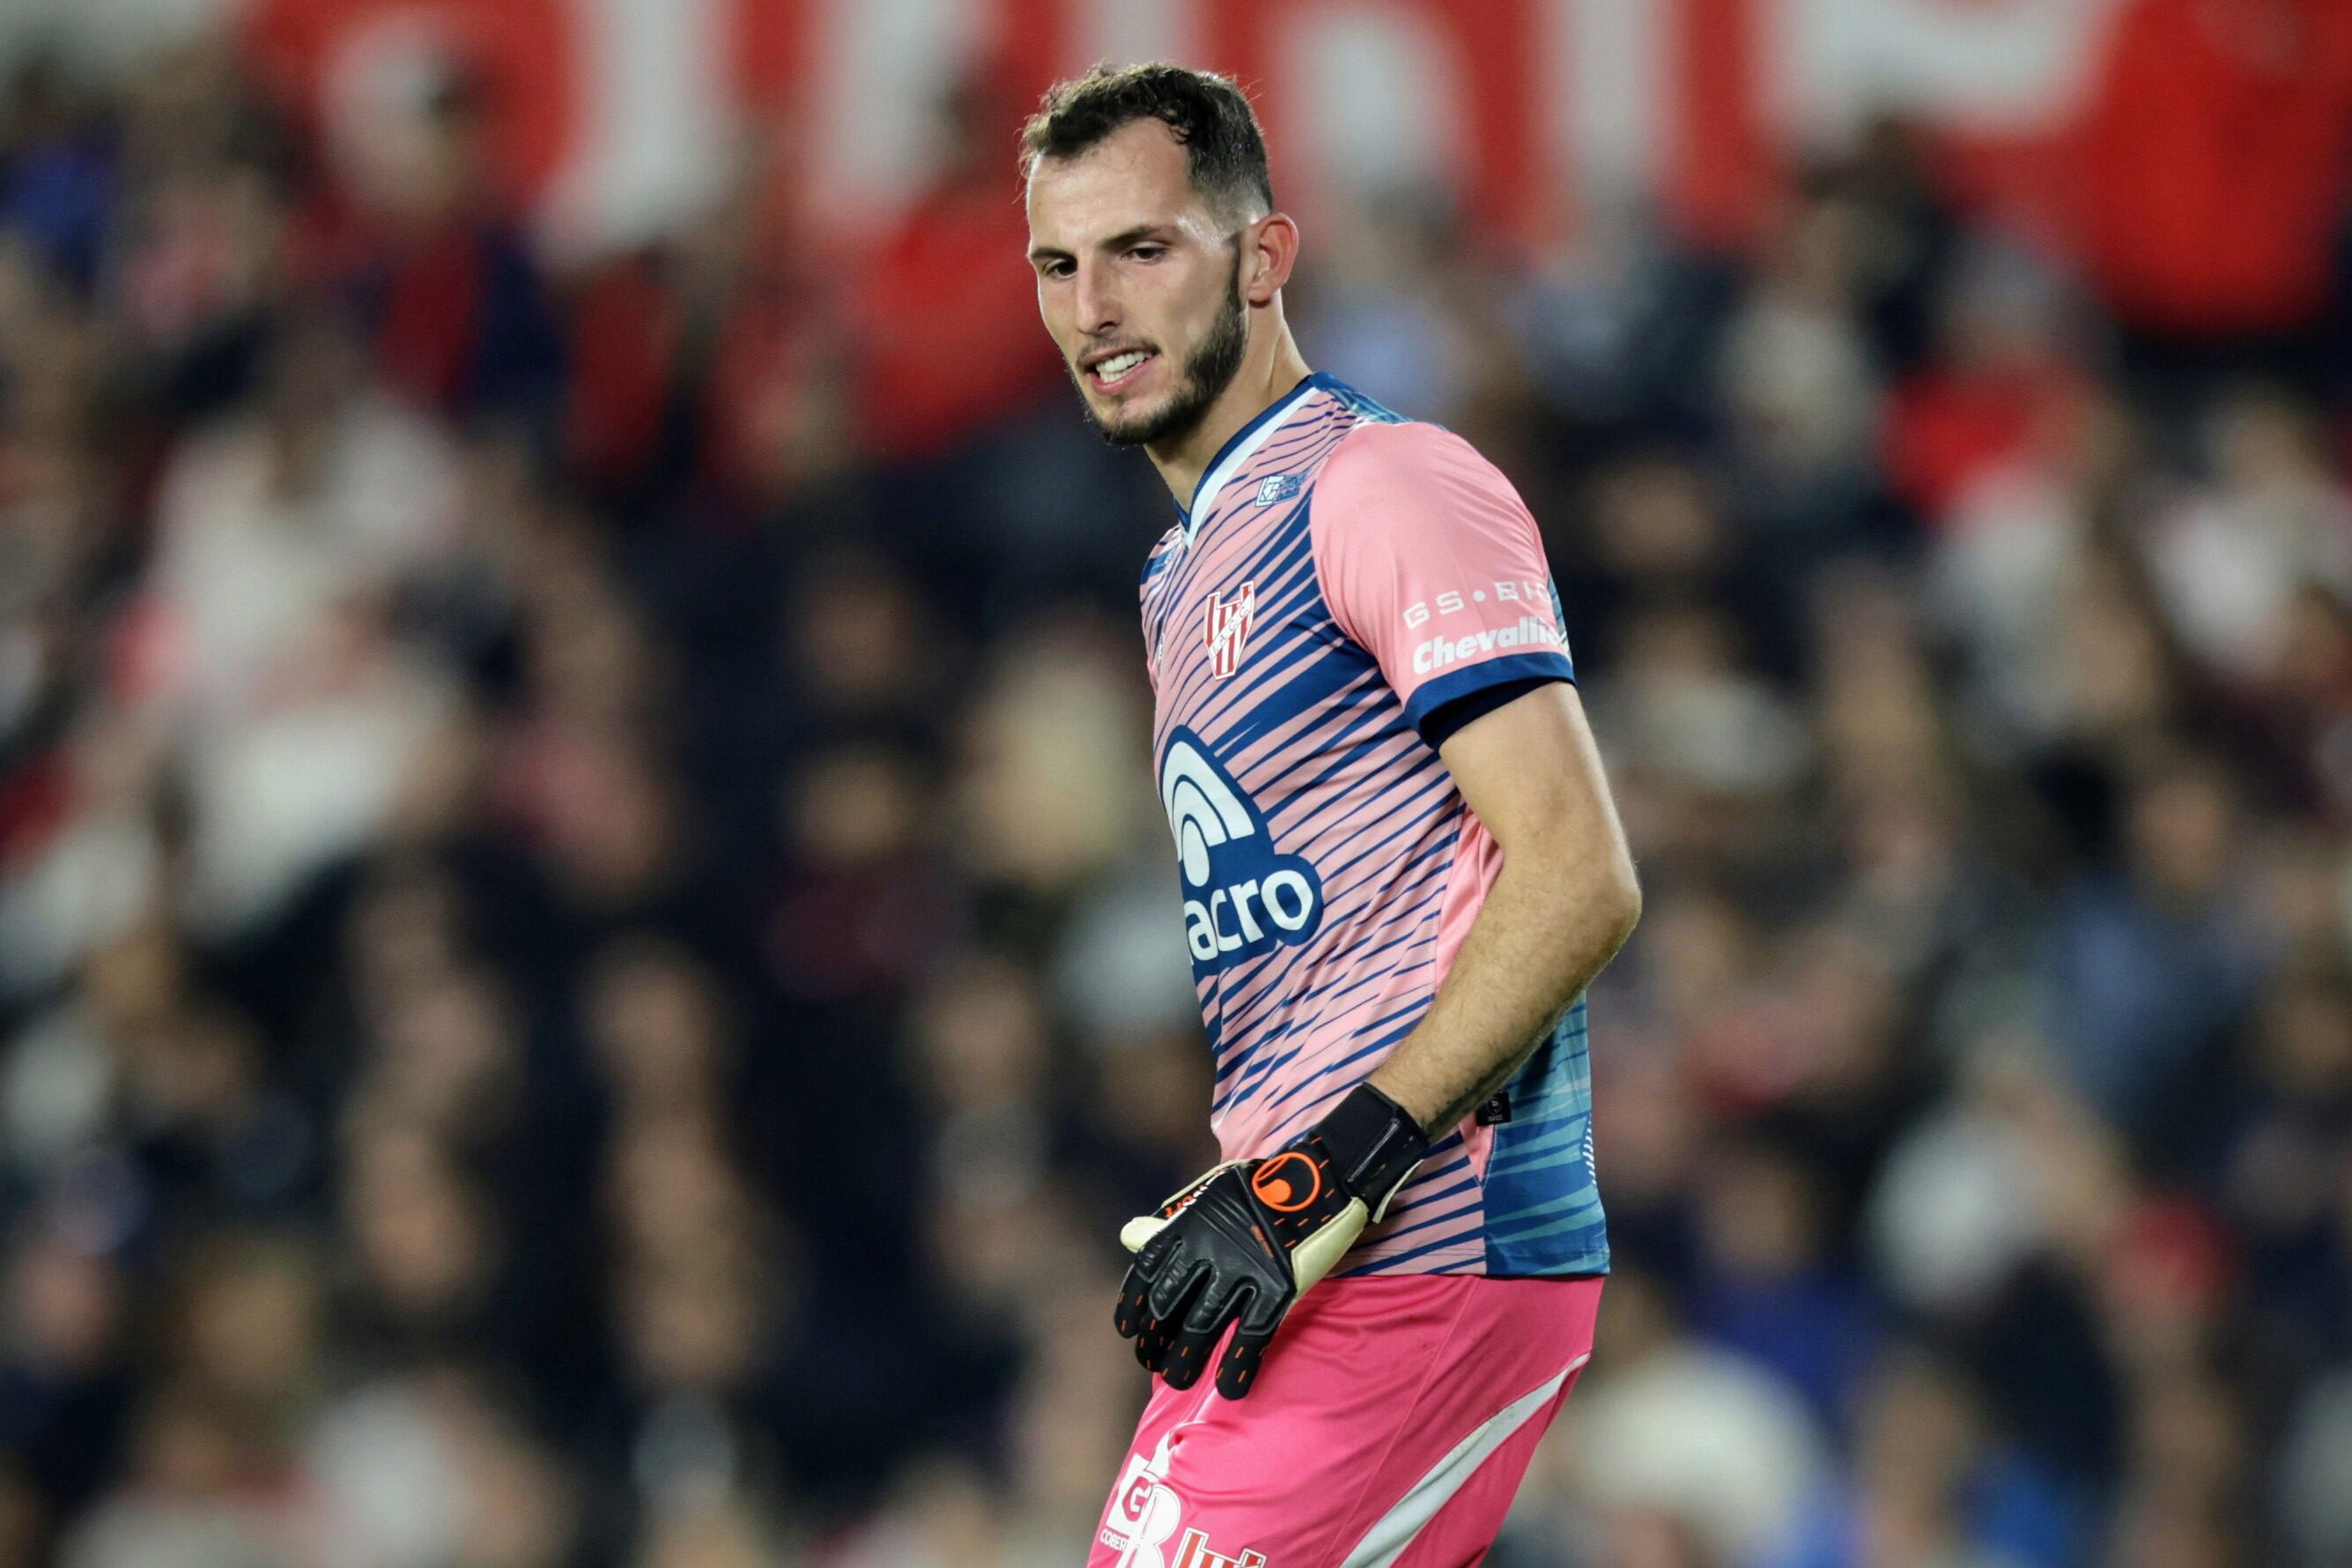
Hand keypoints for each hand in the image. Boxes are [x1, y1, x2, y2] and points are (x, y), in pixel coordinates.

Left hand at [1114, 1083, 1426, 1397]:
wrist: (1324, 1177)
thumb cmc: (1262, 1188)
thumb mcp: (1209, 1196)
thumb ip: (1170, 1223)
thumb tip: (1127, 1236)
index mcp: (1190, 1223)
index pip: (1147, 1270)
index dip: (1133, 1306)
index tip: (1128, 1332)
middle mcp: (1210, 1247)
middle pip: (1170, 1304)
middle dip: (1157, 1340)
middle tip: (1155, 1363)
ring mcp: (1245, 1269)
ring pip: (1203, 1326)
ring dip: (1186, 1360)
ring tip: (1179, 1381)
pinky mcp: (1280, 1287)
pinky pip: (1253, 1335)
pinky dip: (1238, 1365)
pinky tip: (1230, 1389)